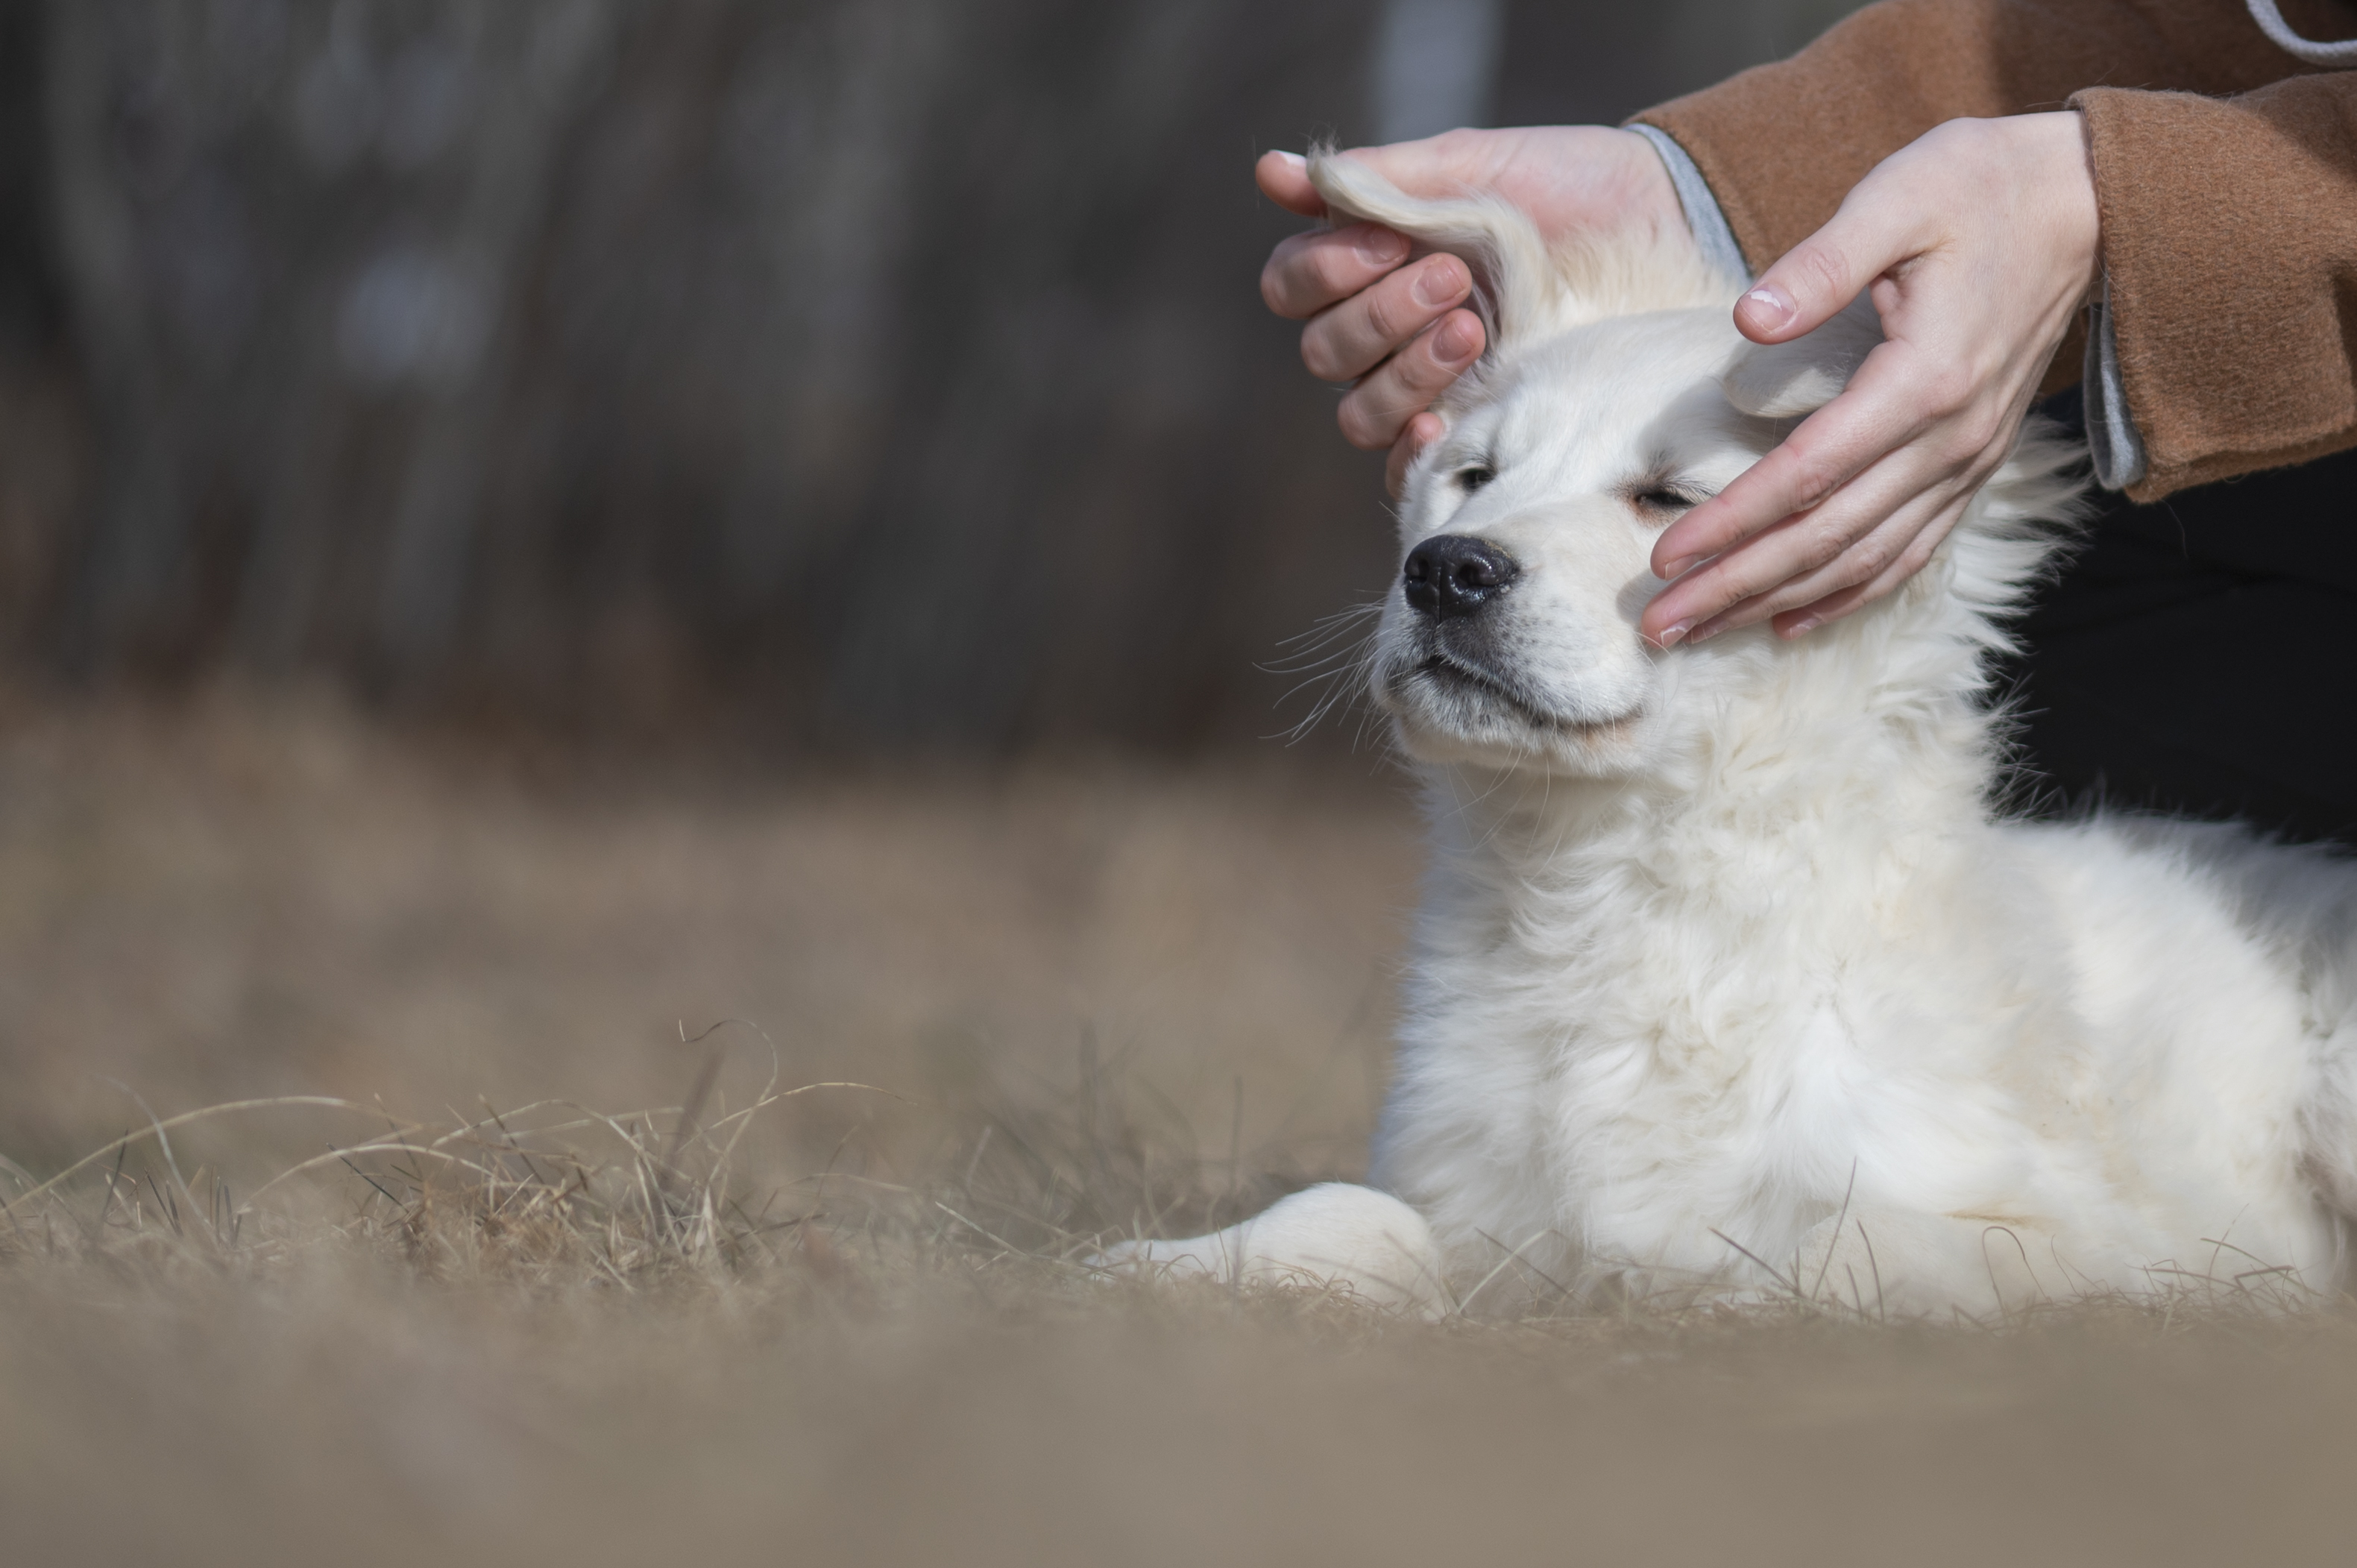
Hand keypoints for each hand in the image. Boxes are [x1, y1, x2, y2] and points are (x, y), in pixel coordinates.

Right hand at [1256, 128, 1691, 493]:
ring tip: (1474, 331)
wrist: (1658, 228)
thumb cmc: (1563, 188)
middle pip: (1322, 352)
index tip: (1392, 240)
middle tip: (1454, 281)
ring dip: (1404, 372)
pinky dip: (1410, 453)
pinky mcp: (1467, 438)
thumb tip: (1270, 171)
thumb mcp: (1475, 167)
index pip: (1292, 285)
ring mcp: (1421, 393)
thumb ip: (1379, 177)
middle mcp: (1380, 337)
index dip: (1326, 269)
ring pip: (1357, 413)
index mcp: (1365, 267)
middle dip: (1380, 314)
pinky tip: (1439, 426)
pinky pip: (1403, 474)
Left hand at [1639, 112, 2101, 648]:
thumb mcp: (1897, 198)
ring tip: (1700, 634)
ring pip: (1862, 560)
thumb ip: (1821, 262)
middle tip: (1657, 628)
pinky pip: (1909, 553)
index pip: (1805, 476)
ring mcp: (1967, 461)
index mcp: (1923, 380)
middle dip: (1735, 588)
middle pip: (1824, 539)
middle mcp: (1950, 439)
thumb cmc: (1980, 189)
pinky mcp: (1973, 465)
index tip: (1663, 558)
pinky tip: (1790, 621)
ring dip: (1776, 604)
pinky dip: (1847, 594)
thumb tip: (1748, 318)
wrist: (2088, 204)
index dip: (1729, 523)